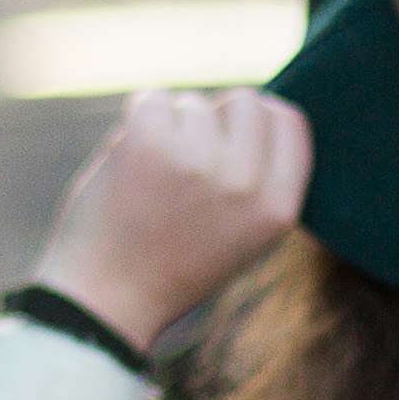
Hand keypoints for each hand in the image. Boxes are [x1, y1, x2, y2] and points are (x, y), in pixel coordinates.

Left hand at [32, 87, 311, 353]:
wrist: (109, 301)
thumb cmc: (173, 266)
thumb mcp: (244, 235)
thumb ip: (261, 179)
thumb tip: (263, 109)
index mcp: (277, 208)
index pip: (289, 122)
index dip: (260, 119)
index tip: (232, 135)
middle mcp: (245, 183)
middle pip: (246, 101)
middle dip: (216, 118)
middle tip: (187, 158)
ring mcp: (197, 160)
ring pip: (194, 103)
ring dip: (172, 128)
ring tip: (154, 176)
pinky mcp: (149, 144)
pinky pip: (153, 99)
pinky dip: (138, 120)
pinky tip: (130, 161)